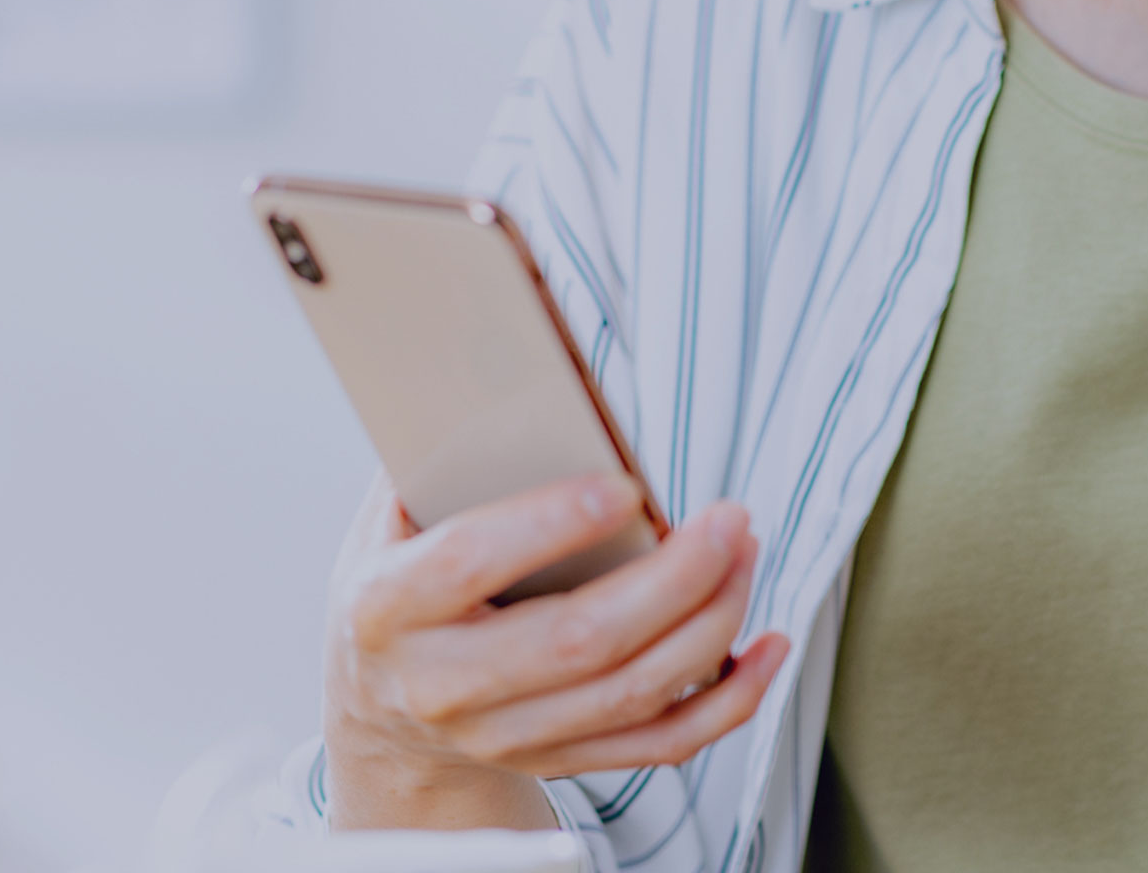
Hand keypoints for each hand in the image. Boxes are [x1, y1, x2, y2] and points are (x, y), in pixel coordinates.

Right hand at [319, 473, 791, 828]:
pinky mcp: (555, 762)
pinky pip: (661, 744)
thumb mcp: (391, 517)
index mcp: (385, 607)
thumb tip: (536, 384)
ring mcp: (501, 736)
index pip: (467, 564)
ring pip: (631, 692)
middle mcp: (440, 685)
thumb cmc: (402, 581)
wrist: (379, 712)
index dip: (549, 524)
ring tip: (745, 553)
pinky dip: (730, 700)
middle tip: (731, 519)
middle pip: (578, 641)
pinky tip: (768, 648)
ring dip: (711, 622)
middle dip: (674, 579)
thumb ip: (446, 456)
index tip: (626, 487)